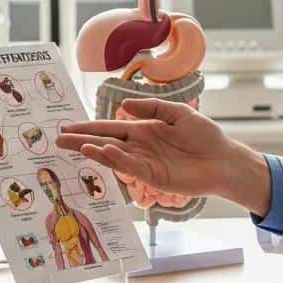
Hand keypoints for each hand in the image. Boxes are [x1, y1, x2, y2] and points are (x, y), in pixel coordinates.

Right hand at [56, 98, 272, 213]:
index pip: (110, 128)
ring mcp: (145, 163)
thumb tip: (123, 105)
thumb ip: (151, 108)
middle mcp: (140, 147)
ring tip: (78, 145)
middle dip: (82, 141)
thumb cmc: (205, 135)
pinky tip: (104, 152)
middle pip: (105, 143)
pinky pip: (131, 167)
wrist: (224, 159)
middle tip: (58, 140)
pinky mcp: (154, 177)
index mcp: (144, 130)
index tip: (68, 126)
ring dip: (96, 151)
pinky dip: (117, 160)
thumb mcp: (177, 113)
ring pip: (114, 157)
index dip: (89, 127)